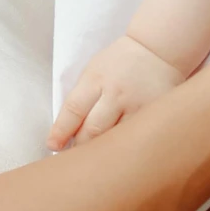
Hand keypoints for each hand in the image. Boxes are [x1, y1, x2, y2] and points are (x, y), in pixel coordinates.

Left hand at [48, 34, 183, 149]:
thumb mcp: (94, 70)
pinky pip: (134, 137)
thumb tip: (66, 129)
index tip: (53, 145)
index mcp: (96, 79)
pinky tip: (117, 152)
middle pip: (92, 130)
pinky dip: (122, 146)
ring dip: (101, 151)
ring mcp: (137, 105)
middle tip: (73, 157)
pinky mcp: (154, 114)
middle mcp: (116, 93)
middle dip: (80, 146)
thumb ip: (82, 96)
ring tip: (93, 159)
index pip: (74, 110)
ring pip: (114, 139)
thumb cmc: (119, 63)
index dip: (60, 131)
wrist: (157, 51)